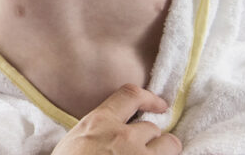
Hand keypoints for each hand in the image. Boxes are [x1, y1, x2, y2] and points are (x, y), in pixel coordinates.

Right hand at [52, 84, 181, 154]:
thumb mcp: (74, 141)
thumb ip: (96, 132)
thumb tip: (105, 134)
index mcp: (100, 122)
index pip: (130, 96)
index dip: (149, 99)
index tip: (160, 106)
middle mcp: (123, 136)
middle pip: (153, 128)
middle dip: (150, 139)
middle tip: (143, 150)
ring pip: (170, 145)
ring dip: (162, 152)